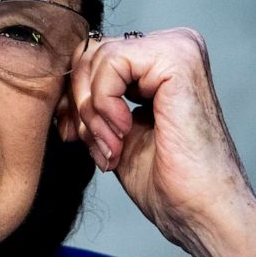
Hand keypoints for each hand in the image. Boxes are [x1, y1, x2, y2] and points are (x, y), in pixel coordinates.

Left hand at [55, 28, 255, 256]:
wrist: (199, 211)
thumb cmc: (164, 180)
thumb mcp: (113, 129)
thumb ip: (92, 98)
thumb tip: (56, 81)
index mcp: (160, 61)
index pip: (93, 56)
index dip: (73, 96)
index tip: (74, 134)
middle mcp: (174, 45)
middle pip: (90, 52)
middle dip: (79, 103)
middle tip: (94, 144)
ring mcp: (179, 47)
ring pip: (97, 58)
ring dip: (92, 111)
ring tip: (112, 146)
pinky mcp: (178, 58)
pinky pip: (111, 63)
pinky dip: (104, 103)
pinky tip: (124, 133)